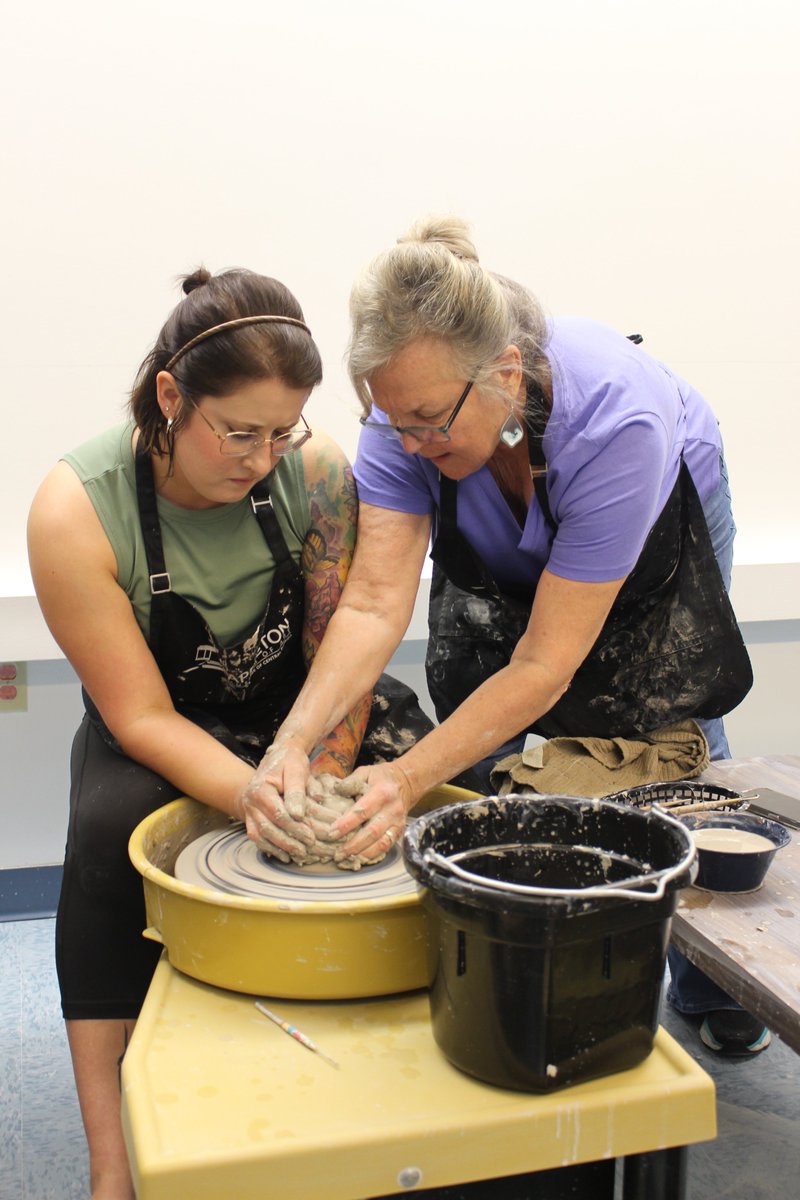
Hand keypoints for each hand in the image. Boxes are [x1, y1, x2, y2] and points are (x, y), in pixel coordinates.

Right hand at [239, 735, 315, 861]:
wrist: (278, 756)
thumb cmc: (290, 762)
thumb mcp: (297, 770)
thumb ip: (297, 791)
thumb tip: (298, 815)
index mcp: (260, 789)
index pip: (278, 814)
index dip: (295, 828)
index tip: (311, 837)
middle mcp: (250, 801)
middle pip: (268, 828)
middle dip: (289, 842)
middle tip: (308, 850)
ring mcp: (249, 811)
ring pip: (261, 836)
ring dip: (280, 848)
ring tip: (299, 855)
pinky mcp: (251, 818)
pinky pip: (257, 837)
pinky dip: (270, 848)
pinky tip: (285, 856)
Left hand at [328, 762, 415, 863]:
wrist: (405, 783)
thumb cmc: (380, 778)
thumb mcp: (365, 772)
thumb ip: (350, 782)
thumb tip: (335, 792)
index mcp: (382, 792)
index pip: (362, 811)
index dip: (346, 824)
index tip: (332, 833)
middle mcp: (392, 809)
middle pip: (372, 832)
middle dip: (353, 845)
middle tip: (337, 853)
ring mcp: (398, 822)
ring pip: (381, 843)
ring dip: (363, 854)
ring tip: (346, 859)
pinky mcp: (399, 831)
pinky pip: (387, 847)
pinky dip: (374, 855)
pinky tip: (360, 859)